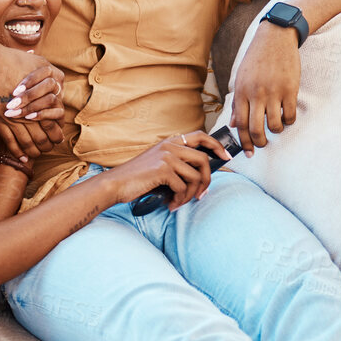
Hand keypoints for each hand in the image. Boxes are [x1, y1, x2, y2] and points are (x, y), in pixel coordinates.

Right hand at [0, 40, 64, 159]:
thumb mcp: (36, 63)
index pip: (53, 124)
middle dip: (47, 146)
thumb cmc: (10, 59)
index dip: (57, 134)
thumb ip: (50, 73)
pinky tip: (22, 158)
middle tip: (49, 149)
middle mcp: (27, 111)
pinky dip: (17, 152)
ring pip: (26, 143)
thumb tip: (58, 81)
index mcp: (38, 100)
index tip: (58, 139)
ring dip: (33, 152)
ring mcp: (11, 117)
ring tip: (36, 154)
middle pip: (42, 137)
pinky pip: (9, 142)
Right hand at [100, 132, 230, 210]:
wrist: (115, 184)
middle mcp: (170, 146)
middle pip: (204, 160)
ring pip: (195, 176)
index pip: (200, 136)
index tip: (225, 157)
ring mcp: (167, 156)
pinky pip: (183, 187)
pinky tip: (170, 204)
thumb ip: (177, 164)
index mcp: (170, 142)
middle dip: (207, 180)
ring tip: (180, 202)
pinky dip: (179, 199)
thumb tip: (200, 176)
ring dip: (191, 194)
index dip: (216, 146)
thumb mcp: (158, 164)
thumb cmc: (136, 178)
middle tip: (202, 194)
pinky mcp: (163, 169)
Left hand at [228, 25, 300, 154]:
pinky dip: (289, 121)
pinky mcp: (290, 89)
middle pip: (256, 129)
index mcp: (241, 92)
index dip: (244, 142)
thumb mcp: (241, 78)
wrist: (275, 38)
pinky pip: (290, 115)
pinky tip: (287, 117)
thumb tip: (234, 124)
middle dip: (259, 143)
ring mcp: (274, 92)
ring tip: (276, 127)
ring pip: (274, 125)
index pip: (240, 124)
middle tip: (262, 144)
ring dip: (276, 131)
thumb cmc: (256, 59)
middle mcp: (256, 94)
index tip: (248, 153)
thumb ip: (237, 102)